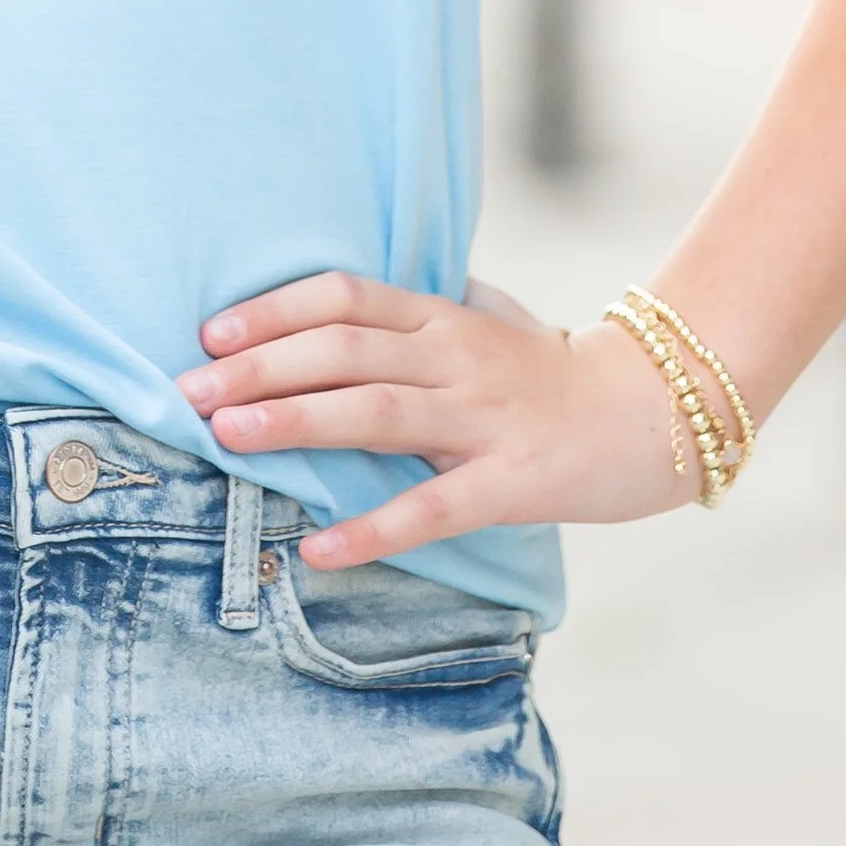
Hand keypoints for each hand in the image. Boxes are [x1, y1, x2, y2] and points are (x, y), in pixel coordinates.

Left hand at [178, 271, 697, 568]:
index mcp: (444, 318)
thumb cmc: (552, 371)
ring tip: (229, 439)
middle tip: (190, 393)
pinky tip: (320, 549)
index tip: (211, 333)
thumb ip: (418, 318)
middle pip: (344, 349)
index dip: (275, 310)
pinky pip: (433, 508)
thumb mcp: (485, 323)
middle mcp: (456, 357)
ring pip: (377, 412)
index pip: (346, 297)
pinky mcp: (512, 482)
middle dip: (261, 369)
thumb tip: (337, 312)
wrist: (656, 410)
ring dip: (297, 422)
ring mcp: (484, 418)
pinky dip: (373, 527)